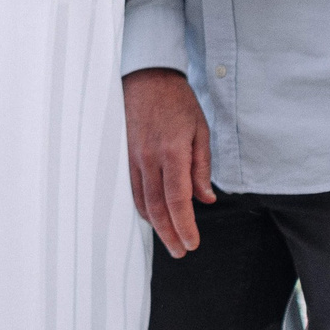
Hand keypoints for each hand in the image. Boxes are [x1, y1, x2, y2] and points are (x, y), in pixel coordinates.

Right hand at [124, 67, 213, 256]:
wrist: (146, 77)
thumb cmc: (178, 103)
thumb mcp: (201, 132)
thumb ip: (202, 168)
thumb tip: (205, 199)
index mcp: (172, 154)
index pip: (178, 201)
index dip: (185, 227)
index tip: (193, 244)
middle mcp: (148, 160)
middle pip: (156, 208)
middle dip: (169, 235)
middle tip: (180, 252)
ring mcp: (132, 158)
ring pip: (141, 201)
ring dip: (155, 224)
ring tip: (169, 239)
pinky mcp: (123, 155)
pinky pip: (131, 189)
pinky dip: (143, 207)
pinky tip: (152, 215)